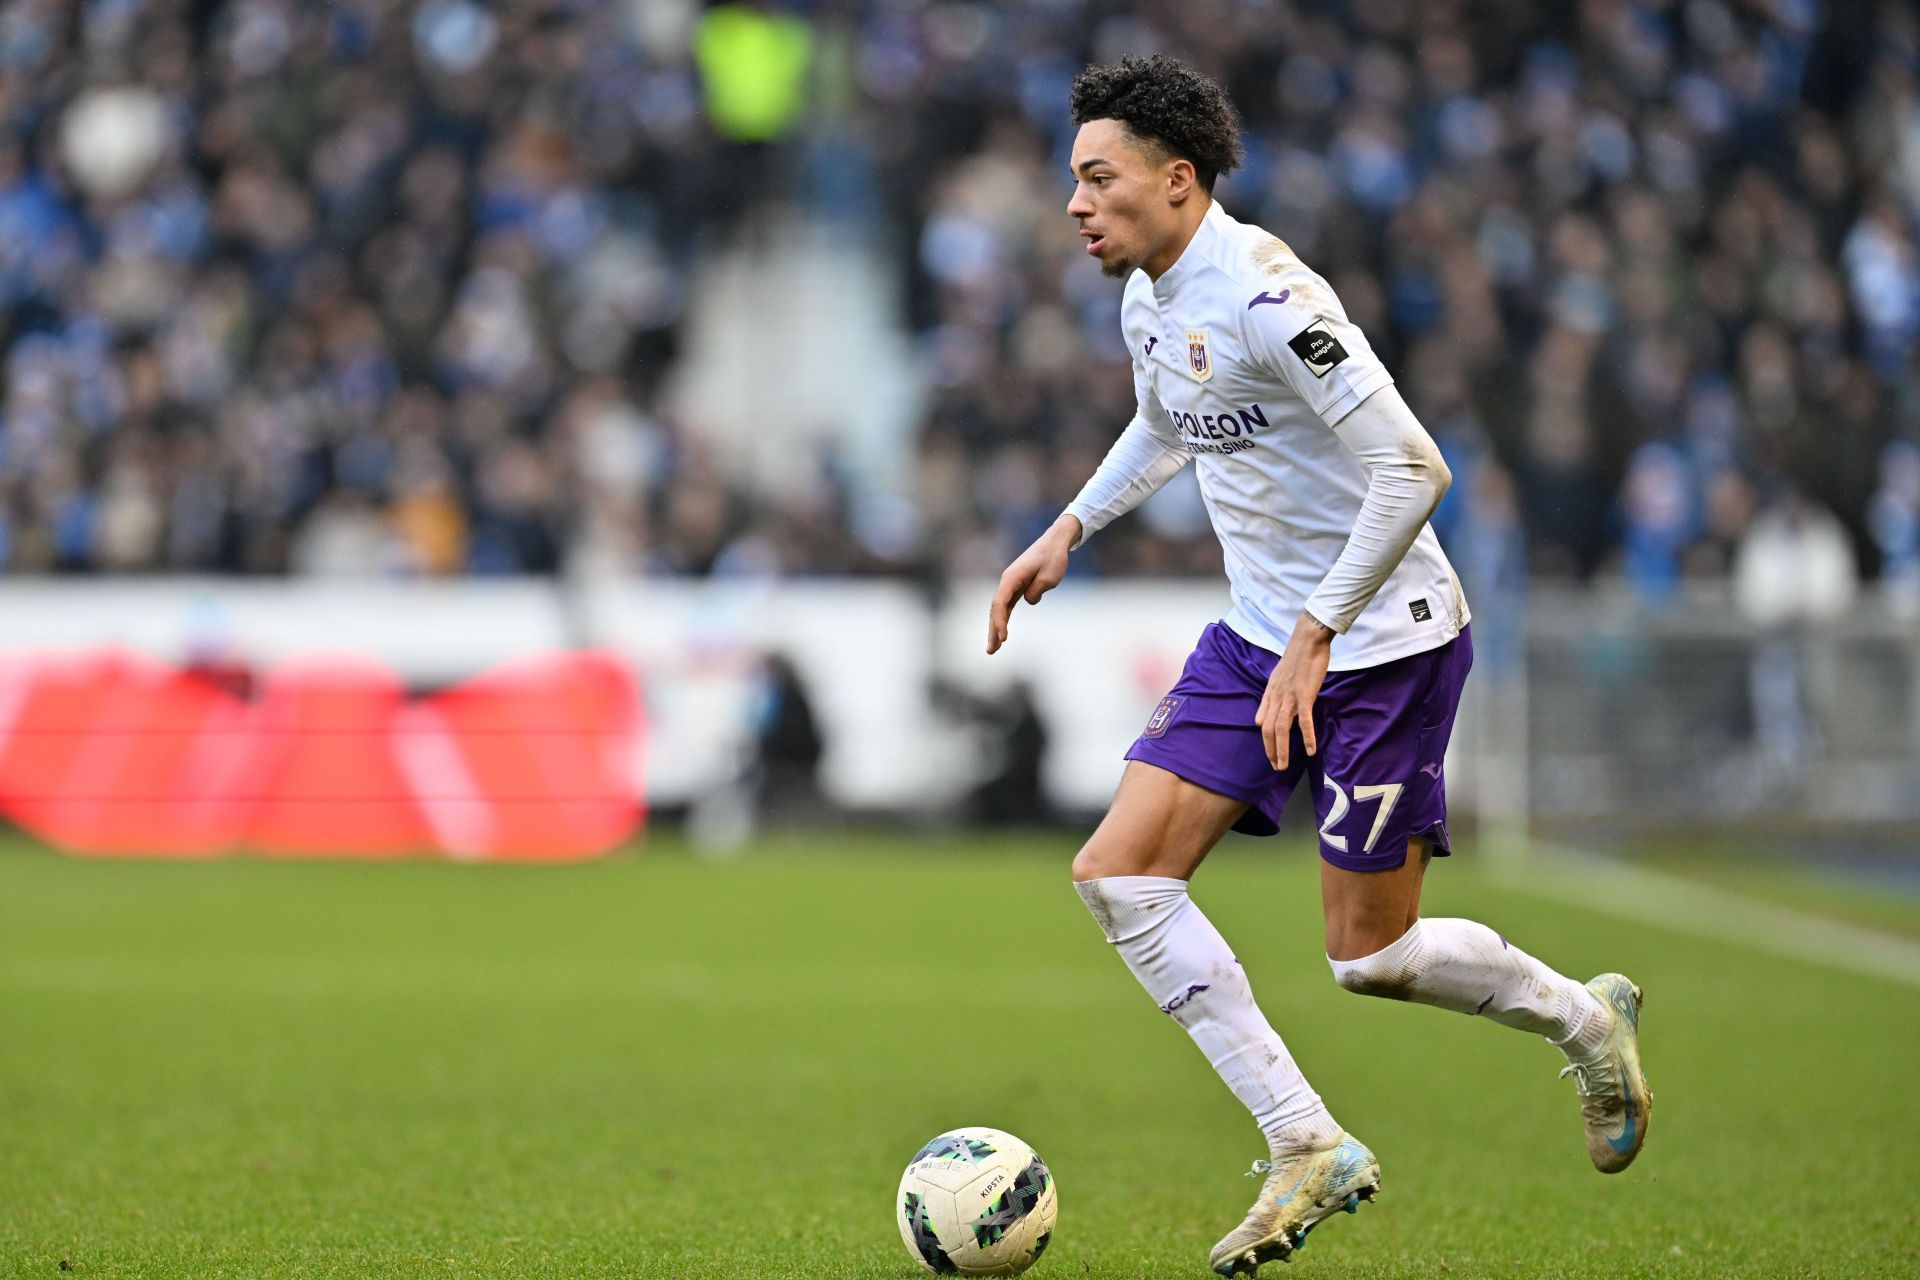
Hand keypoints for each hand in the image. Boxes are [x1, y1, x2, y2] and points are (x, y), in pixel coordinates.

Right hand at [987, 515, 1080, 653]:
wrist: (1056, 541)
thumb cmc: (1053, 557)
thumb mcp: (1049, 578)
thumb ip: (1036, 592)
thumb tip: (1028, 601)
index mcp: (1011, 578)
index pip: (1000, 603)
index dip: (999, 622)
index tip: (1004, 638)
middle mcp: (1007, 581)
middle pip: (995, 609)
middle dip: (992, 630)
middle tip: (991, 651)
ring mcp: (1011, 583)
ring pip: (1000, 609)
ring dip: (996, 627)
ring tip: (994, 648)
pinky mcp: (1018, 586)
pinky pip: (1007, 605)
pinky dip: (1004, 618)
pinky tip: (1002, 632)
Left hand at [1256, 612, 1336, 769]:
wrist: (1307, 641)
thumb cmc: (1296, 658)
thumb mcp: (1276, 678)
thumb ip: (1269, 698)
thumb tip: (1259, 718)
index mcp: (1270, 694)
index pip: (1263, 722)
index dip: (1265, 740)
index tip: (1270, 754)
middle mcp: (1276, 697)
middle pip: (1269, 729)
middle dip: (1271, 750)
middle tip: (1276, 767)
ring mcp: (1290, 697)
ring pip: (1281, 728)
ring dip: (1282, 749)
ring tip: (1284, 765)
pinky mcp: (1305, 695)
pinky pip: (1304, 720)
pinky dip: (1306, 736)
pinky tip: (1309, 750)